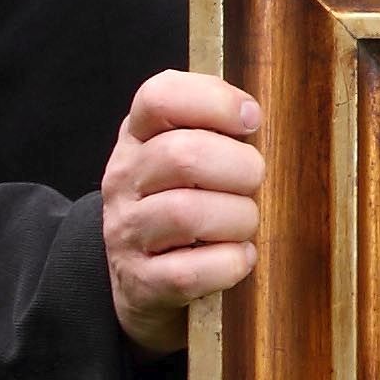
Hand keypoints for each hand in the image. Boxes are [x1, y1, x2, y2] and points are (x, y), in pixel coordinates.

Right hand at [103, 71, 264, 353]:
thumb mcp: (188, 159)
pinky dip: (231, 263)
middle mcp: (124, 181)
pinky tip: (239, 256)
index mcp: (137, 138)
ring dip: (238, 219)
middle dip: (241, 168)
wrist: (141, 280)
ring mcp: (127, 233)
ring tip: (245, 223)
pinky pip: (192, 271)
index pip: (159, 96)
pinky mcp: (142, 283)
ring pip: (187, 213)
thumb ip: (218, 130)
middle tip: (254, 183)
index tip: (252, 121)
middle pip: (183, 155)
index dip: (215, 101)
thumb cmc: (184, 205)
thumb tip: (255, 116)